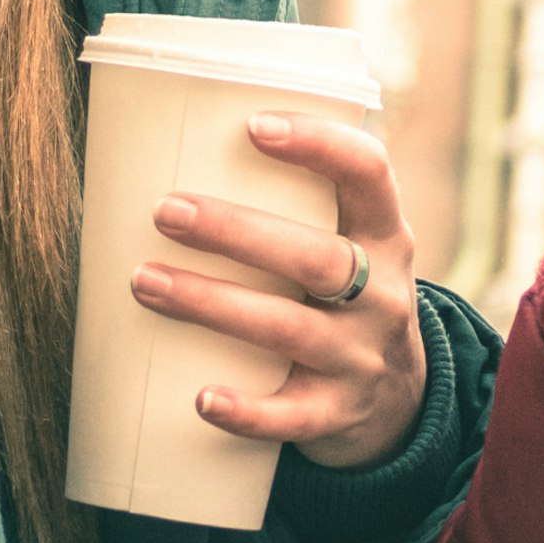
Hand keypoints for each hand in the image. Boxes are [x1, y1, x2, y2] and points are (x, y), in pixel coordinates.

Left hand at [131, 111, 428, 468]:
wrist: (398, 402)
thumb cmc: (341, 297)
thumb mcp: (348, 245)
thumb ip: (295, 204)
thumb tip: (172, 140)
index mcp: (384, 235)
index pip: (369, 172)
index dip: (319, 143)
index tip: (252, 125)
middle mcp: (382, 294)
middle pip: (316, 257)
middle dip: (236, 232)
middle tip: (165, 211)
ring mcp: (362, 358)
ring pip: (289, 329)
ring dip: (212, 304)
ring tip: (145, 282)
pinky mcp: (337, 414)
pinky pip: (291, 416)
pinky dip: (246, 410)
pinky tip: (201, 397)